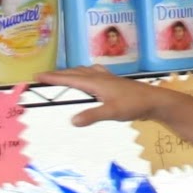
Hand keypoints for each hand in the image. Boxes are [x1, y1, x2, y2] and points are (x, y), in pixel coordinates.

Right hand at [36, 67, 160, 126]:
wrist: (155, 101)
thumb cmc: (134, 105)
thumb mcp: (112, 112)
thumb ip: (93, 115)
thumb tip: (72, 120)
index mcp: (96, 82)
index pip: (70, 78)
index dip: (53, 77)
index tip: (37, 75)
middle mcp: (100, 77)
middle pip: (76, 72)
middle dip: (59, 74)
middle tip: (44, 77)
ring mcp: (108, 79)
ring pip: (86, 72)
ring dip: (72, 73)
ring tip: (63, 75)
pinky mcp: (115, 84)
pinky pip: (94, 75)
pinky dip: (85, 74)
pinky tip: (89, 79)